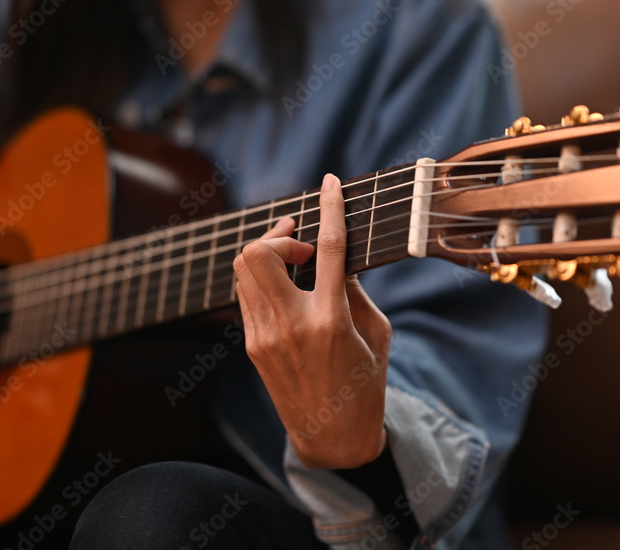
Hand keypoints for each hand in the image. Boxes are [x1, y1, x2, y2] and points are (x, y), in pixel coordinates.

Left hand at [233, 173, 391, 468]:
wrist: (332, 437)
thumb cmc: (364, 383)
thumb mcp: (375, 332)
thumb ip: (354, 288)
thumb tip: (336, 250)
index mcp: (331, 320)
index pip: (328, 248)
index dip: (329, 208)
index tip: (330, 182)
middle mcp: (291, 325)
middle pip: (258, 254)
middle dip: (277, 236)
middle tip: (302, 244)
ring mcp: (264, 336)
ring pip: (244, 270)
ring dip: (267, 253)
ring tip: (293, 258)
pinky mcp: (251, 345)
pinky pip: (245, 294)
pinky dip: (261, 278)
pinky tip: (283, 285)